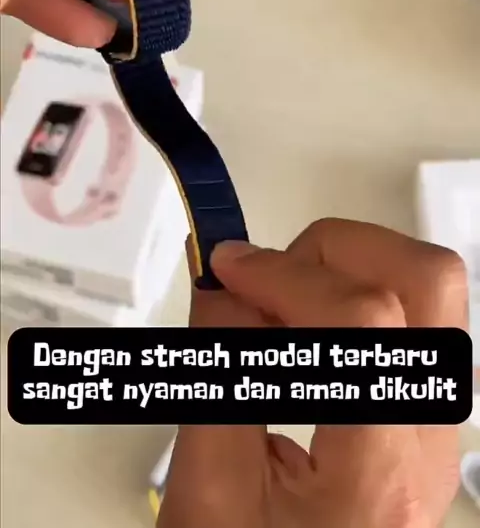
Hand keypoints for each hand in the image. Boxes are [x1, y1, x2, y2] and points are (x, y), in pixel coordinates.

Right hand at [159, 220, 467, 527]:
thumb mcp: (208, 495)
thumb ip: (216, 380)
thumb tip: (221, 287)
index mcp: (380, 471)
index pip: (365, 324)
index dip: (286, 275)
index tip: (227, 268)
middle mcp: (430, 438)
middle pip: (428, 281)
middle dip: (336, 252)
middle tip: (266, 281)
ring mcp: (436, 421)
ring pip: (430, 289)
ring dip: (351, 266)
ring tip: (283, 298)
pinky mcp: (423, 410)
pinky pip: (412, 317)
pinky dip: (355, 290)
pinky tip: (303, 320)